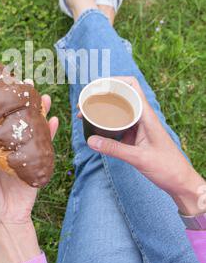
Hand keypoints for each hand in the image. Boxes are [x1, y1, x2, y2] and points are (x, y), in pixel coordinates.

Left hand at [0, 93, 57, 262]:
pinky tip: (55, 120)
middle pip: (18, 119)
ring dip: (40, 113)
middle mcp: (9, 145)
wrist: (4, 221)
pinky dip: (51, 134)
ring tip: (45, 98)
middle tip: (28, 85)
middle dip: (24, 103)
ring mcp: (24, 153)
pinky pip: (46, 145)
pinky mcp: (36, 163)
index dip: (0, 103)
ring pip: (34, 128)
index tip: (3, 85)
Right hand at [84, 76, 205, 215]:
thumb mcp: (138, 158)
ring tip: (84, 115)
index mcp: (146, 115)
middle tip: (83, 104)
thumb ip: (114, 149)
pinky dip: (105, 124)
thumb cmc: (167, 167)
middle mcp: (142, 117)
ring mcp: (138, 126)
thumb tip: (90, 141)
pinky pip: (118, 125)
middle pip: (120, 97)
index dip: (114, 81)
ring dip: (101, 111)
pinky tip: (94, 130)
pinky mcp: (135, 137)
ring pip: (118, 111)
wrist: (179, 181)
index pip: (131, 86)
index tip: (96, 87)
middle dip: (101, 97)